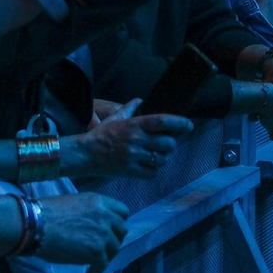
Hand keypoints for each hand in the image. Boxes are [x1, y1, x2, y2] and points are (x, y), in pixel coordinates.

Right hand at [34, 192, 129, 272]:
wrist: (32, 225)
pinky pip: (103, 265)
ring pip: (115, 249)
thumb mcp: (71, 203)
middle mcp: (105, 216)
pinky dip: (97, 270)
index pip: (122, 211)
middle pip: (122, 230)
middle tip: (103, 246)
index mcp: (98, 201)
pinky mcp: (96, 251)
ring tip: (94, 262)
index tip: (110, 229)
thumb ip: (87, 212)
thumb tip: (90, 225)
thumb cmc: (44, 213)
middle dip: (114, 239)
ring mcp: (102, 234)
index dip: (117, 222)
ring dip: (106, 256)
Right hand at [66, 99, 192, 178]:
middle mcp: (136, 140)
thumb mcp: (113, 119)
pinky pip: (153, 173)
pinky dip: (152, 170)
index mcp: (133, 125)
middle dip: (169, 145)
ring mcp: (134, 156)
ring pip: (162, 160)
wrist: (84, 154)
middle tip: (164, 145)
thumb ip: (128, 109)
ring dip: (161, 159)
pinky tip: (145, 166)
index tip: (188, 126)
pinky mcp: (131, 171)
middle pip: (168, 144)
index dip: (179, 123)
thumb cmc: (99, 135)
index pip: (163, 122)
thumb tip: (139, 100)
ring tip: (152, 156)